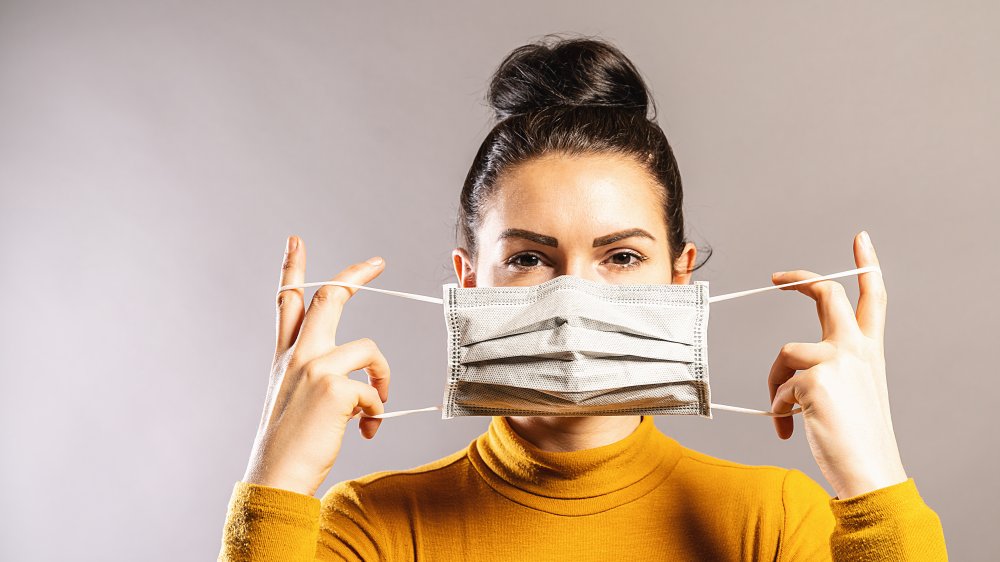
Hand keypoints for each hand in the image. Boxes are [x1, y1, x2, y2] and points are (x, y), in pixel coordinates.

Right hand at [242, 236, 389, 496]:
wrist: (276, 478)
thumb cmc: (290, 447)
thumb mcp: (294, 401)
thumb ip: (318, 380)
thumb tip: (361, 385)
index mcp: (285, 358)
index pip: (286, 302)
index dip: (293, 268)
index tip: (297, 241)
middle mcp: (297, 357)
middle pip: (327, 299)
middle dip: (353, 275)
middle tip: (376, 262)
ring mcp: (315, 368)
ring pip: (368, 349)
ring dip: (383, 376)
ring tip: (377, 408)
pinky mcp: (335, 388)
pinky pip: (374, 391)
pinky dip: (377, 412)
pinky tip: (365, 431)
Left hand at [767, 231, 907, 498]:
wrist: (868, 472)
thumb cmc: (856, 438)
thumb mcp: (851, 393)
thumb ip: (828, 369)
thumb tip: (789, 368)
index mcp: (869, 351)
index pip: (872, 298)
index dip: (866, 265)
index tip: (859, 239)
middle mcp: (856, 349)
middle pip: (827, 295)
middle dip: (800, 279)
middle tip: (777, 277)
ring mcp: (836, 360)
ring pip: (785, 352)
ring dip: (775, 384)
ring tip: (785, 413)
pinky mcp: (814, 378)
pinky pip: (779, 387)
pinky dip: (778, 409)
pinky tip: (789, 428)